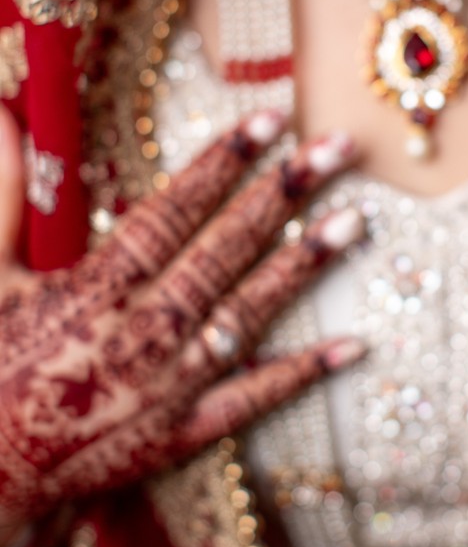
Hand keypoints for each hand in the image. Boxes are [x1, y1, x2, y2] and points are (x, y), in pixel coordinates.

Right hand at [0, 107, 363, 545]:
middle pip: (224, 252)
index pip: (171, 212)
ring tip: (354, 223)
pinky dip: (303, 373)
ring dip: (302, 267)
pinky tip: (353, 346)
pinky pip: (252, 400)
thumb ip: (2, 194)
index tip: (267, 121)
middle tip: (335, 149)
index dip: (220, 164)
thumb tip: (1, 114)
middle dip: (281, 195)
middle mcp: (141, 333)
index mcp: (94, 290)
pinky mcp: (182, 433)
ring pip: (247, 315)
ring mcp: (168, 386)